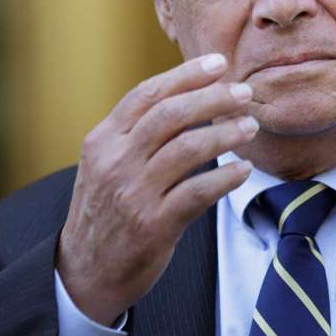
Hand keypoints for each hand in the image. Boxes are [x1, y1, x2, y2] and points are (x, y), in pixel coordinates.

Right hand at [56, 53, 255, 324]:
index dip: (185, 75)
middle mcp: (115, 162)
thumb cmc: (106, 210)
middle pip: (170, 115)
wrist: (84, 272)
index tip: (218, 63)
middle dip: (212, 97)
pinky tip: (243, 169)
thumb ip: (135, 134)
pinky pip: (196, 192)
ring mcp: (132, 194)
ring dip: (225, 133)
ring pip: (187, 148)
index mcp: (103, 141)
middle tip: (245, 92)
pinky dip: (224, 177)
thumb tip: (187, 96)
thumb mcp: (104, 165)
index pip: (146, 95)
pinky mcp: (152, 226)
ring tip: (250, 126)